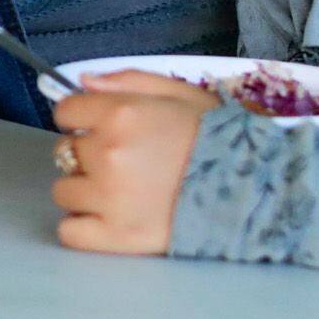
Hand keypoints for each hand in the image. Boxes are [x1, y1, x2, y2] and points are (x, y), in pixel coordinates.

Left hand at [49, 74, 219, 254]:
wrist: (254, 189)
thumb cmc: (218, 138)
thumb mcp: (180, 94)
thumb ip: (128, 81)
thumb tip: (83, 83)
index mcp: (120, 114)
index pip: (66, 112)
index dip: (81, 119)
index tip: (100, 128)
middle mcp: (108, 154)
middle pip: (64, 152)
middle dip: (87, 154)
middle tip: (123, 162)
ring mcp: (109, 198)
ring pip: (64, 192)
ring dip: (85, 191)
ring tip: (120, 192)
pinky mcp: (115, 236)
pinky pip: (70, 232)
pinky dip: (83, 227)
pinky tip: (108, 219)